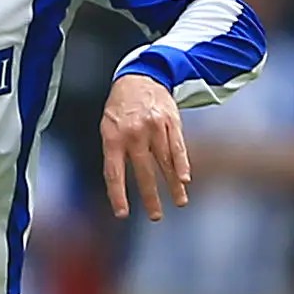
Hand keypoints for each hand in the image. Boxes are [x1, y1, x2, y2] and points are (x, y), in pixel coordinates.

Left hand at [100, 73, 190, 220]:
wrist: (141, 76)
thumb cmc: (121, 109)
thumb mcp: (108, 126)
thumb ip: (114, 153)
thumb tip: (119, 185)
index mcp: (113, 137)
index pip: (115, 173)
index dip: (118, 195)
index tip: (122, 214)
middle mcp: (133, 133)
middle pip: (143, 171)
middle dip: (150, 196)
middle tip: (155, 216)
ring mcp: (154, 127)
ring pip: (164, 161)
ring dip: (172, 185)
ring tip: (179, 202)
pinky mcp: (171, 120)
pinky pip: (178, 146)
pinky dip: (182, 163)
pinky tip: (185, 179)